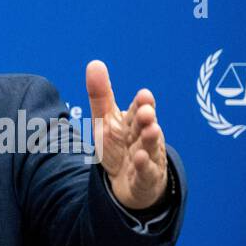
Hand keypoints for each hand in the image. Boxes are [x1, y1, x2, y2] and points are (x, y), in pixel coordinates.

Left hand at [85, 59, 168, 210]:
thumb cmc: (118, 146)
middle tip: (146, 110)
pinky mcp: (146, 179)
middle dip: (146, 118)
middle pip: (145, 126)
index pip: (138, 109)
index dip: (141, 103)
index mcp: (133, 122)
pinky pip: (146, 173)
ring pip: (150, 147)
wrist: (127, 182)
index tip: (143, 95)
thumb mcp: (105, 121)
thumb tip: (94, 63)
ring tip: (151, 129)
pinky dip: (144, 166)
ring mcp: (148, 158)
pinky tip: (140, 159)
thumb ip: (101, 95)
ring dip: (150, 139)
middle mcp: (143, 137)